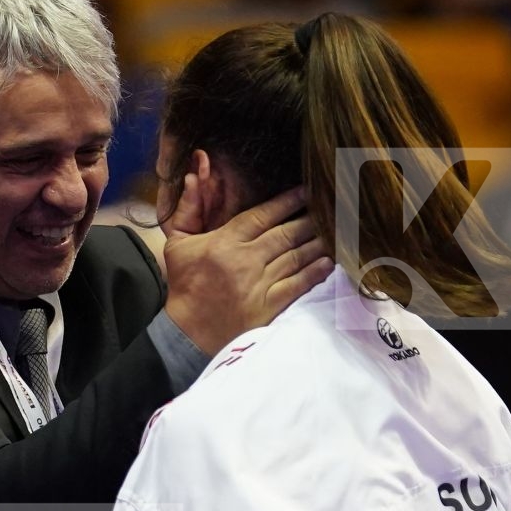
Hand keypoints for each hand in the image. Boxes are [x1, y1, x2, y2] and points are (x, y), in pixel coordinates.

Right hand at [161, 181, 333, 356]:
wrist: (188, 334)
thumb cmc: (184, 286)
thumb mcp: (177, 244)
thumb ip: (188, 209)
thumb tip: (193, 177)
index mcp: (225, 242)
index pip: (262, 215)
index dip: (286, 202)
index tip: (306, 191)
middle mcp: (246, 260)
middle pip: (285, 234)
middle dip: (309, 220)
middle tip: (328, 208)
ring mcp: (259, 284)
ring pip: (295, 257)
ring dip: (316, 243)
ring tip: (333, 231)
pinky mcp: (269, 306)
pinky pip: (298, 284)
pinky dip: (315, 272)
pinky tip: (328, 262)